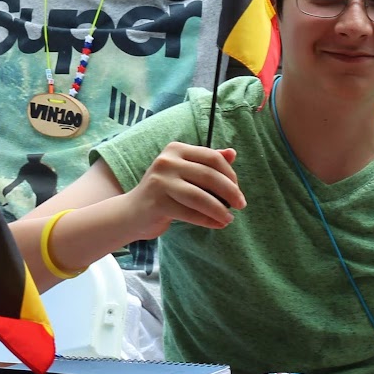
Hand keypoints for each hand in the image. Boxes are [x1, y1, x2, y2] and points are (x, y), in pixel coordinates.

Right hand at [121, 142, 244, 237]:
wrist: (133, 212)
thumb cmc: (164, 191)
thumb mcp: (184, 172)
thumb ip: (207, 162)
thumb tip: (232, 153)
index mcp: (175, 149)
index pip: (212, 158)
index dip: (230, 174)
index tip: (238, 190)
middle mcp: (166, 161)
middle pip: (209, 176)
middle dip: (230, 192)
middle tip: (241, 205)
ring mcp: (160, 182)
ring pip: (201, 196)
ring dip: (220, 210)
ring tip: (229, 219)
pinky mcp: (158, 203)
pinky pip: (191, 213)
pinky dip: (208, 220)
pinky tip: (217, 224)